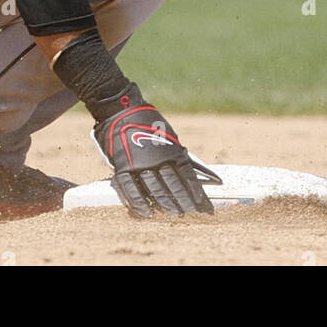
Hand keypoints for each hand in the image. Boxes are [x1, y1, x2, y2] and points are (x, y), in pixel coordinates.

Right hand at [93, 88, 217, 217]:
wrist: (121, 109)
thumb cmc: (148, 124)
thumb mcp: (169, 137)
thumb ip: (180, 155)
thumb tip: (201, 172)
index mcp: (171, 150)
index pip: (188, 176)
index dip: (197, 194)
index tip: (205, 208)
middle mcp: (158, 158)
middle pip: (174, 185)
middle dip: (184, 202)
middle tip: (191, 215)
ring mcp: (139, 163)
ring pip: (155, 189)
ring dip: (165, 204)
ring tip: (174, 216)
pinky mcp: (122, 166)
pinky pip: (130, 188)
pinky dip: (138, 202)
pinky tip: (146, 213)